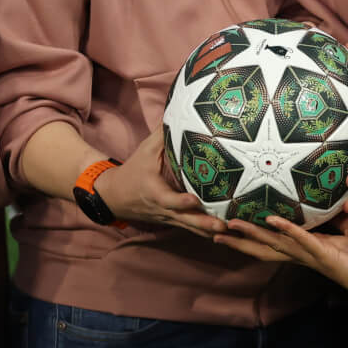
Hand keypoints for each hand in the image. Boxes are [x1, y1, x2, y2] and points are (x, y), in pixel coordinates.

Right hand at [95, 132, 225, 238]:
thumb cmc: (133, 171)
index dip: (181, 202)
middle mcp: (163, 209)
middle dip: (203, 224)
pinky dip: (205, 232)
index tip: (195, 200)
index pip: (169, 200)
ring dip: (209, 231)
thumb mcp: (144, 151)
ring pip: (190, 228)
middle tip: (223, 226)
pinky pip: (190, 229)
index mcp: (155, 192)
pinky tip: (225, 235)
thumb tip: (178, 112)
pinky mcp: (173, 222)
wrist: (115, 197)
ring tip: (231, 233)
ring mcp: (169, 218)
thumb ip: (163, 136)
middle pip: (184, 220)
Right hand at [219, 213, 347, 312]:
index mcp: (309, 250)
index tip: (232, 229)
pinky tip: (271, 221)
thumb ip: (339, 221)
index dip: (253, 237)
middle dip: (241, 240)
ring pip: (276, 244)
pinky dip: (288, 230)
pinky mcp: (326, 256)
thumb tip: (333, 203)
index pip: (275, 243)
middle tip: (214, 232)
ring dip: (253, 235)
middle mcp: (305, 255)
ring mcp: (313, 256)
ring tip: (230, 225)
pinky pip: (304, 241)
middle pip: (265, 248)